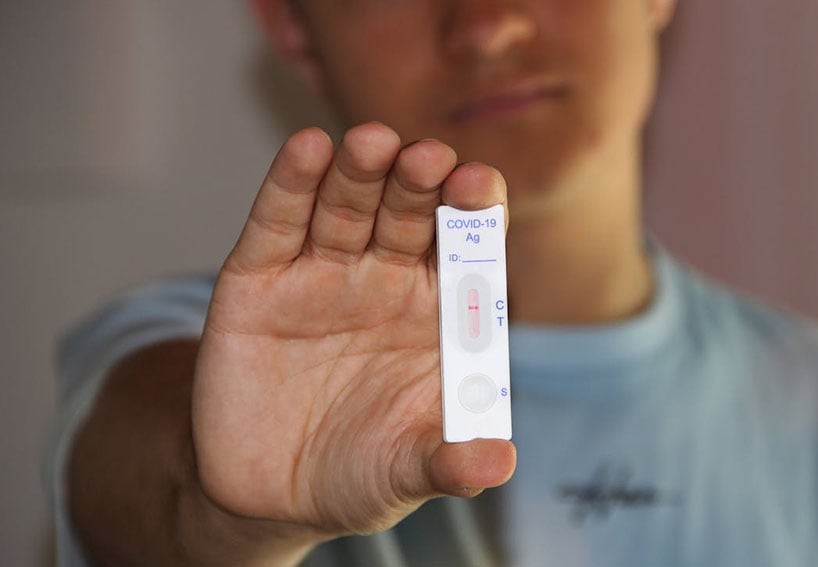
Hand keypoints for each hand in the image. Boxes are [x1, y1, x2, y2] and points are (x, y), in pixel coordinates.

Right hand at [192, 123, 515, 538]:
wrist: (270, 496)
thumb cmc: (359, 474)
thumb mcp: (407, 471)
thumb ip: (451, 461)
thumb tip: (500, 463)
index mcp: (437, 310)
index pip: (466, 245)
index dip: (473, 212)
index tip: (479, 187)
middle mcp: (384, 279)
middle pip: (407, 212)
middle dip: (417, 181)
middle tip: (428, 156)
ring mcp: (320, 273)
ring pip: (346, 205)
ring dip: (359, 170)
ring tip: (373, 142)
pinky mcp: (257, 280)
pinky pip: (277, 224)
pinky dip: (291, 185)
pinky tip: (307, 150)